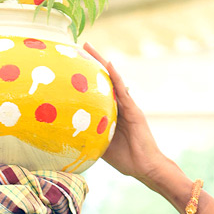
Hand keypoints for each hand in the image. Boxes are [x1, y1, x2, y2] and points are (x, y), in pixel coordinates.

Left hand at [83, 42, 167, 184]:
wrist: (145, 167)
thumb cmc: (125, 159)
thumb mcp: (101, 146)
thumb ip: (90, 135)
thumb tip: (68, 133)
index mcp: (111, 114)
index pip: (98, 91)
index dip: (87, 79)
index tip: (74, 65)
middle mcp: (120, 107)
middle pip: (104, 81)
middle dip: (92, 63)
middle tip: (80, 46)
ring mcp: (128, 107)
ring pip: (113, 81)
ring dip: (101, 64)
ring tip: (89, 48)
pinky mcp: (134, 111)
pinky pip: (123, 92)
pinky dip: (116, 78)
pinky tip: (108, 65)